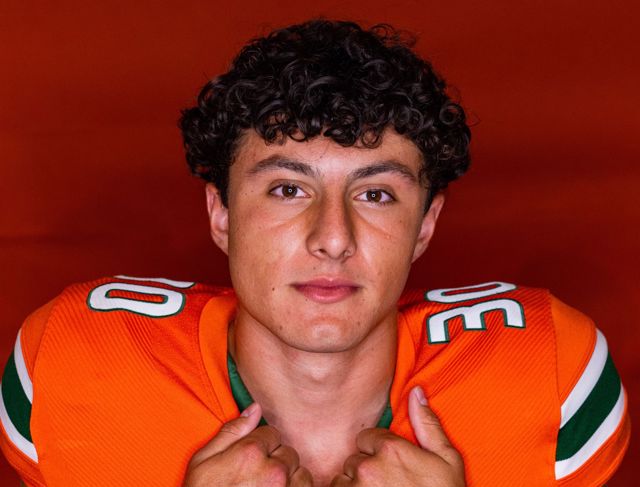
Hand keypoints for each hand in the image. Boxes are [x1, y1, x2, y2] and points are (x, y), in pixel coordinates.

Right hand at [183, 403, 312, 486]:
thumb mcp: (203, 461)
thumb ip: (231, 431)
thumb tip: (254, 408)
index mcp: (250, 452)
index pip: (271, 433)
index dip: (260, 446)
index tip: (250, 460)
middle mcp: (273, 471)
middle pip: (288, 452)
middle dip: (275, 461)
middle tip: (257, 478)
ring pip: (300, 472)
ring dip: (289, 478)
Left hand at [331, 387, 464, 486]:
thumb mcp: (447, 460)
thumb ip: (427, 424)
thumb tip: (416, 392)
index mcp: (390, 449)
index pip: (367, 438)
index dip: (378, 453)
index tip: (392, 469)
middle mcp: (368, 467)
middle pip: (354, 460)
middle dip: (366, 472)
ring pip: (343, 480)